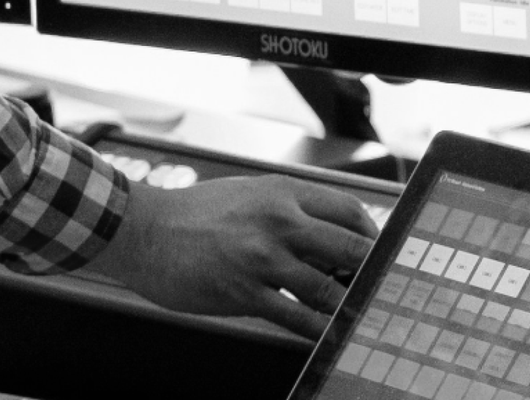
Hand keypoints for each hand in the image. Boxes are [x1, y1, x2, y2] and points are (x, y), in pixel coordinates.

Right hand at [88, 174, 378, 339]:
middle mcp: (279, 221)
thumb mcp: (249, 192)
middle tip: (385, 288)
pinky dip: (319, 331)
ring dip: (350, 307)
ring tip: (365, 318)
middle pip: (349, 248)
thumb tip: (327, 232)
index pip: (348, 211)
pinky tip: (332, 337)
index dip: (372, 235)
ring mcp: (262, 259)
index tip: (380, 252)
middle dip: (372, 272)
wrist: (144, 231)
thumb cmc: (194, 213)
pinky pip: (296, 318)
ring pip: (327, 288)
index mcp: (282, 192)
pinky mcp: (244, 293)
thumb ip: (288, 208)